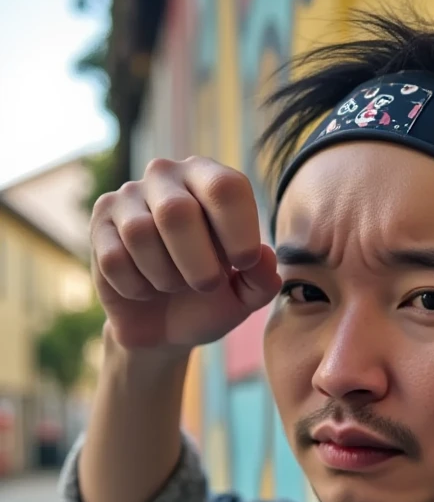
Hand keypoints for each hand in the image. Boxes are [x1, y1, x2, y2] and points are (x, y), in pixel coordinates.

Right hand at [90, 156, 280, 349]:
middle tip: (206, 285)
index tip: (244, 265)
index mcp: (210, 179)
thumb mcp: (245, 296)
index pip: (226, 187)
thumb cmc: (210, 298)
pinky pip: (114, 258)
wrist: (164, 326)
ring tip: (174, 285)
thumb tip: (265, 256)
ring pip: (140, 234)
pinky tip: (145, 289)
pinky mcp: (100, 223)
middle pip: (177, 211)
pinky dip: (136, 287)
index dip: (238, 231)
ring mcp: (128, 196)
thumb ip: (263, 279)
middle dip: (197, 264)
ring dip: (165, 277)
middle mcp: (167, 176)